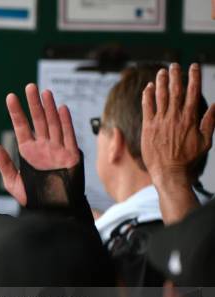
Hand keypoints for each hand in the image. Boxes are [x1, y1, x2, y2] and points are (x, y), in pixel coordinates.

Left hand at [0, 84, 79, 204]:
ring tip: (44, 92)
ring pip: (53, 124)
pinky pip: (69, 136)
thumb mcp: (13, 183)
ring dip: (49, 108)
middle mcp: (43, 147)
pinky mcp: (71, 155)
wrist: (53, 211)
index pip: (22, 127)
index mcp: (28, 152)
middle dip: (34, 104)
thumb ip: (4, 164)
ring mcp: (57, 149)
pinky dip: (66, 122)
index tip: (10, 97)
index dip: (17, 112)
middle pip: (38, 121)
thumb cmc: (35, 198)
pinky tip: (62, 109)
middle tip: (29, 86)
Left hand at [141, 63, 214, 187]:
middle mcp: (175, 117)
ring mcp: (160, 121)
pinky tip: (149, 87)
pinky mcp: (148, 127)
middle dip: (176, 75)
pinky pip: (147, 107)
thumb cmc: (188, 159)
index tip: (193, 66)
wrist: (168, 172)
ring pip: (161, 96)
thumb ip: (210, 122)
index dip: (194, 77)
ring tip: (162, 71)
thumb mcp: (205, 141)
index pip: (193, 92)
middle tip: (175, 65)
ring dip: (162, 82)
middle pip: (175, 90)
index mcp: (190, 118)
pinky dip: (148, 95)